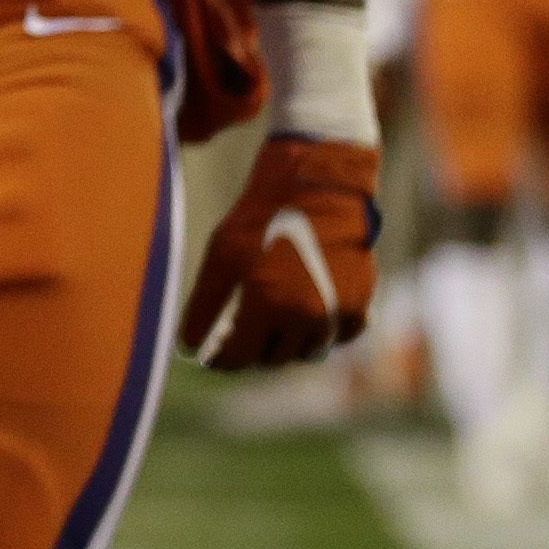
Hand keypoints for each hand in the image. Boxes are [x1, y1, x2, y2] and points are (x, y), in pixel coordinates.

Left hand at [177, 134, 379, 370]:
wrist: (317, 188)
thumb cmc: (262, 218)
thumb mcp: (221, 254)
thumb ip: (204, 304)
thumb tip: (188, 346)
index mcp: (267, 304)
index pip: (238, 357)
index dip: (220, 359)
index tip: (210, 354)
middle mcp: (306, 318)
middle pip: (271, 358)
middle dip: (251, 349)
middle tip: (237, 332)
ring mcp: (336, 315)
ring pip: (304, 351)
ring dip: (284, 343)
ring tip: (268, 318)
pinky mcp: (360, 307)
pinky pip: (335, 337)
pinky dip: (318, 332)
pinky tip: (301, 310)